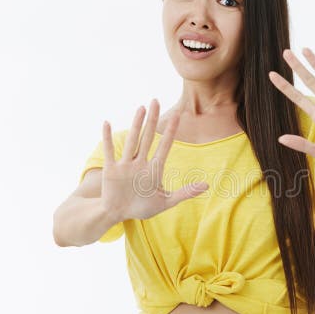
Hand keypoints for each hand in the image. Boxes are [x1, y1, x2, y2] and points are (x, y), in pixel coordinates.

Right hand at [100, 99, 208, 221]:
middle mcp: (141, 163)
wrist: (117, 213)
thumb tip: (207, 186)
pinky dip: (108, 138)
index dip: (171, 132)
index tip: (178, 115)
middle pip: (148, 137)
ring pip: (132, 140)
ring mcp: (126, 165)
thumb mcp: (165, 201)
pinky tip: (107, 123)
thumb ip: (185, 193)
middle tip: (156, 100)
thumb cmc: (141, 207)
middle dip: (153, 120)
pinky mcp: (111, 170)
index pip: (165, 147)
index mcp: (154, 169)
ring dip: (136, 124)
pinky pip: (110, 152)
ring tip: (141, 108)